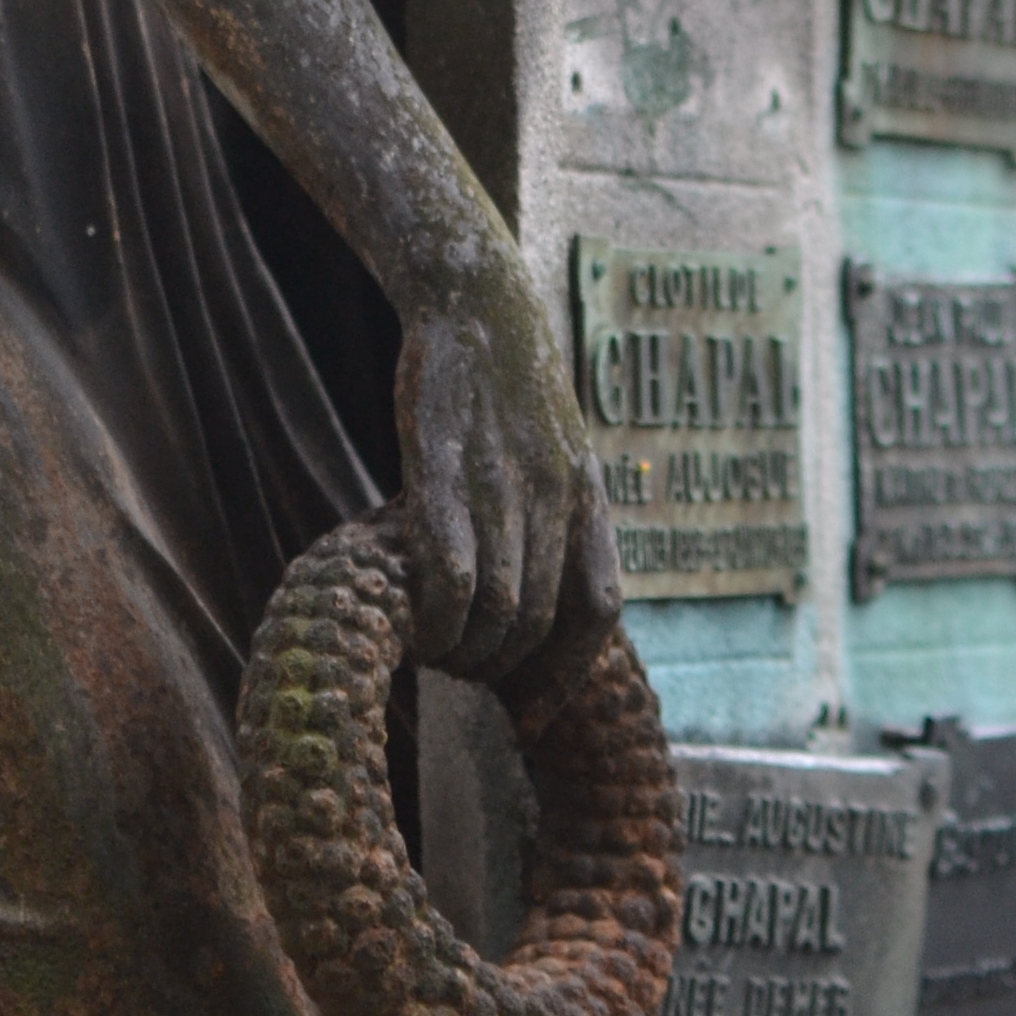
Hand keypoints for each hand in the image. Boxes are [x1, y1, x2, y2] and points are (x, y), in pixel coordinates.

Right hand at [396, 269, 618, 679]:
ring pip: (497, 608)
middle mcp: (557, 494)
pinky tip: (416, 625)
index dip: (567, 675)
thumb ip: (552, 518)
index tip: (534, 718)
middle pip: (538, 622)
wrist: (476, 297)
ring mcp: (502, 481)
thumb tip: (532, 598)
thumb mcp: (554, 450)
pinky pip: (451, 570)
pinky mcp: (443, 465)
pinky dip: (436, 617)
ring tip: (435, 652)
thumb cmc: (507, 386)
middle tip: (460, 671)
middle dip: (499, 668)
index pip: (599, 609)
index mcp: (589, 496)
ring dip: (463, 651)